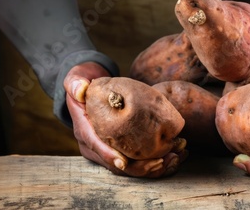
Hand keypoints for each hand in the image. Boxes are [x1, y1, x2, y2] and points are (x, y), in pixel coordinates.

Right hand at [64, 61, 186, 177]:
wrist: (87, 92)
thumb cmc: (84, 87)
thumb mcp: (76, 81)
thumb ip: (75, 83)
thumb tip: (80, 88)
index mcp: (84, 131)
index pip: (97, 147)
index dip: (109, 155)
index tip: (124, 162)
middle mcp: (94, 146)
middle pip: (116, 165)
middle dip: (139, 167)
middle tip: (163, 160)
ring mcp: (107, 151)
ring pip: (129, 168)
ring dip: (151, 168)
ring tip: (173, 160)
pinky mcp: (120, 150)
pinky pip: (137, 162)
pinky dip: (154, 163)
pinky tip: (173, 157)